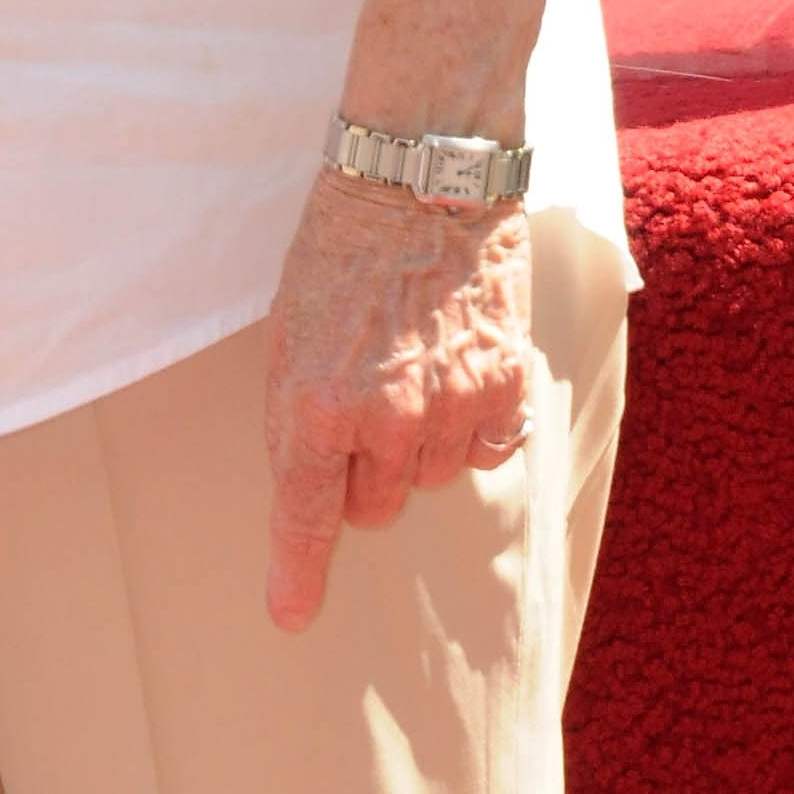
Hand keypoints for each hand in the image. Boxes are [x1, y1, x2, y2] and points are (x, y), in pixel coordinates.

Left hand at [261, 169, 534, 632]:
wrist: (421, 179)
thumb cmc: (341, 249)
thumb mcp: (290, 329)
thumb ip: (300, 413)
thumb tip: (314, 488)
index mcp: (314, 400)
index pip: (303, 512)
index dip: (296, 571)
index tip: (290, 614)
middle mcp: (382, 418)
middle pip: (371, 507)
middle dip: (361, 472)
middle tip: (364, 401)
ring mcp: (448, 409)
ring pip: (430, 481)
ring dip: (418, 445)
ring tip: (411, 364)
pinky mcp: (502, 392)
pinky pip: (486, 453)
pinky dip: (472, 429)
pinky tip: (459, 373)